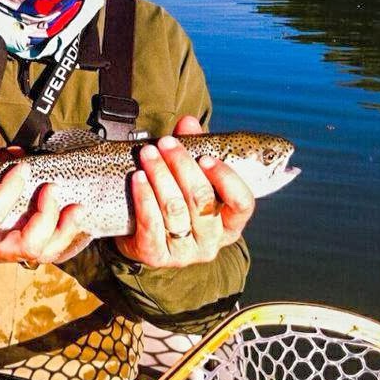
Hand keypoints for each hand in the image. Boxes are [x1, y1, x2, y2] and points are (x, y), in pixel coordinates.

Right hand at [0, 118, 89, 266]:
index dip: (8, 192)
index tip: (22, 167)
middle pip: (24, 244)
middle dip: (44, 216)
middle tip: (51, 187)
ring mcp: (7, 255)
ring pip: (41, 252)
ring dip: (62, 229)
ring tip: (76, 207)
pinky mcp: (23, 253)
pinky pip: (50, 252)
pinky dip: (66, 235)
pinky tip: (76, 217)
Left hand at [113, 115, 254, 268]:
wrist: (141, 236)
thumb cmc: (174, 200)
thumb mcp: (187, 176)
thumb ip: (192, 149)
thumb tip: (189, 122)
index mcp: (229, 223)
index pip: (242, 203)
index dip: (226, 179)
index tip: (205, 157)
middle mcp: (212, 241)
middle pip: (202, 200)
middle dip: (182, 166)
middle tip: (166, 144)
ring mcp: (185, 253)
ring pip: (174, 209)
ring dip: (160, 176)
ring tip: (148, 154)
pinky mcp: (157, 256)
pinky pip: (151, 224)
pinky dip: (144, 197)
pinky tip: (137, 178)